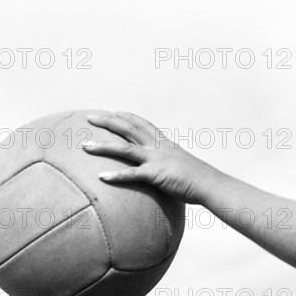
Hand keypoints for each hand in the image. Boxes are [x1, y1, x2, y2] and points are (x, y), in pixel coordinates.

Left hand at [84, 111, 217, 203]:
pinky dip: (116, 175)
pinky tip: (101, 177)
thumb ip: (172, 166)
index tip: (115, 111)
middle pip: (128, 129)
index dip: (128, 117)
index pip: (143, 124)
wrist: (210, 183)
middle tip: (89, 118)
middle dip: (107, 122)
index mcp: (165, 143)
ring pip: (124, 149)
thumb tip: (168, 173)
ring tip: (84, 146)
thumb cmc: (199, 179)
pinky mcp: (156, 174)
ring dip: (103, 146)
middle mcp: (158, 147)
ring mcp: (156, 159)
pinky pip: (132, 174)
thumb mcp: (183, 167)